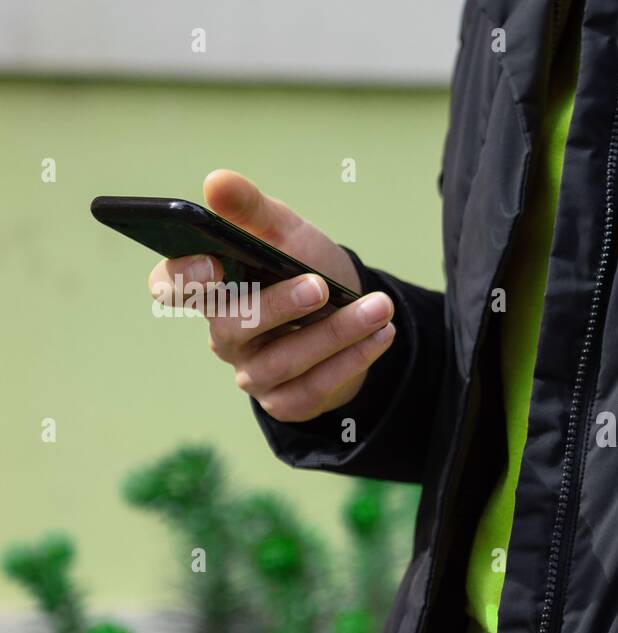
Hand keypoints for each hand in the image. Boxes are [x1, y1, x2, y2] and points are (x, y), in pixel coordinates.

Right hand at [148, 169, 395, 422]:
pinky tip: (380, 335)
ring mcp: (252, 372)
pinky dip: (351, 361)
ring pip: (283, 360)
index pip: (171, 286)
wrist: (350, 309)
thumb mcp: (283, 229)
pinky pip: (312, 388)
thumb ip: (250, 207)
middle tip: (319, 285)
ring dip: (335, 333)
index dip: (183, 279)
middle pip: (233, 325)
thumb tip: (216, 181)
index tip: (212, 264)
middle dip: (278, 305)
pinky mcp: (285, 401)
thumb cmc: (303, 265)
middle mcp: (224, 332)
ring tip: (378, 308)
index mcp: (210, 286)